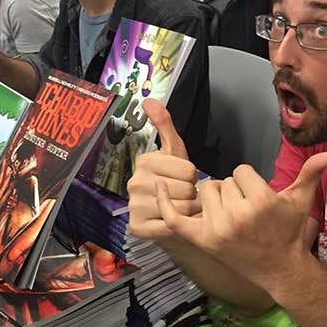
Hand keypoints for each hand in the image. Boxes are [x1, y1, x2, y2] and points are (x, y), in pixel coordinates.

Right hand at [127, 99, 200, 241]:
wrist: (167, 215)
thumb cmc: (174, 182)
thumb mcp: (174, 153)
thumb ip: (165, 126)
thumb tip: (149, 100)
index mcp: (144, 160)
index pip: (188, 170)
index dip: (193, 177)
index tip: (183, 178)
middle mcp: (134, 182)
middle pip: (185, 189)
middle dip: (191, 194)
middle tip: (183, 194)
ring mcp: (134, 205)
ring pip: (181, 208)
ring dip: (188, 210)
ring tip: (181, 207)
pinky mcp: (137, 227)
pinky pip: (171, 225)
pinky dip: (179, 226)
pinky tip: (175, 221)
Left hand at [155, 150, 326, 291]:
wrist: (279, 269)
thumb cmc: (288, 231)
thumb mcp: (301, 200)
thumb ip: (312, 172)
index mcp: (260, 201)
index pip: (240, 171)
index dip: (249, 182)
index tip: (258, 200)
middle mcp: (236, 215)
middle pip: (221, 181)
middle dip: (233, 191)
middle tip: (246, 213)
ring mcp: (217, 229)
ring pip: (205, 192)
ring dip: (216, 200)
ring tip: (232, 217)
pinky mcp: (202, 240)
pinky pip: (175, 217)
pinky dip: (165, 203)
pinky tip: (158, 187)